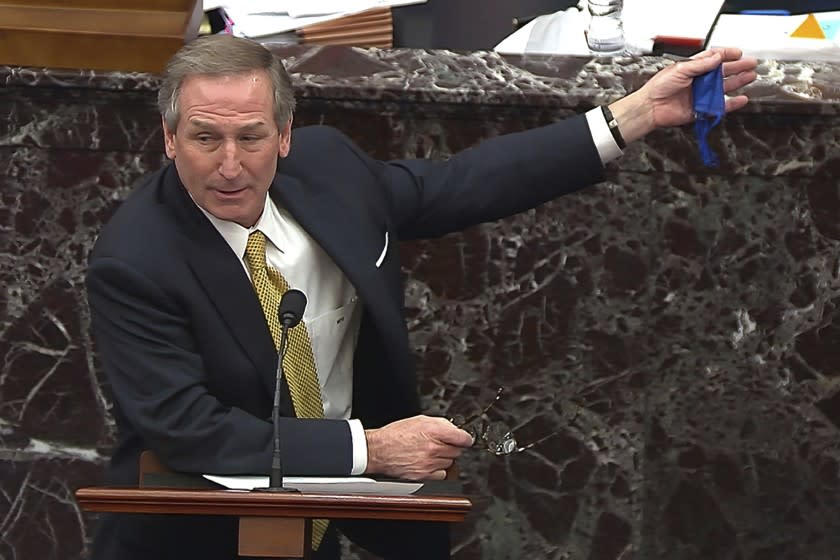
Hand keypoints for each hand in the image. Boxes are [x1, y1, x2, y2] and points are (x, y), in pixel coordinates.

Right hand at [364, 415, 473, 480]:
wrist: (379, 450)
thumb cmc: (395, 435)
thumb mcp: (419, 420)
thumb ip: (440, 424)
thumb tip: (455, 430)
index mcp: (433, 431)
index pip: (463, 438)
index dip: (465, 438)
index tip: (465, 439)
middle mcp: (433, 448)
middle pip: (457, 451)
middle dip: (451, 447)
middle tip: (440, 444)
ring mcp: (429, 463)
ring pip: (450, 462)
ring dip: (444, 458)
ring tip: (430, 453)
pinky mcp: (424, 476)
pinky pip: (442, 474)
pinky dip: (438, 470)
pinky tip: (428, 463)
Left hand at [610, 47, 757, 143]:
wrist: (651, 107)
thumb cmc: (658, 88)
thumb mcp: (680, 69)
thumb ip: (700, 64)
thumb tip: (717, 58)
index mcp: (693, 68)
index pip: (714, 58)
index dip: (726, 54)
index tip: (737, 53)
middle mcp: (699, 81)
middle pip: (723, 72)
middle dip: (738, 67)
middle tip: (750, 64)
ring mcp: (701, 95)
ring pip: (724, 87)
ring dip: (738, 81)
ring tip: (750, 76)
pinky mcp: (701, 109)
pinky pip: (720, 106)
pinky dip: (732, 103)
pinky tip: (741, 98)